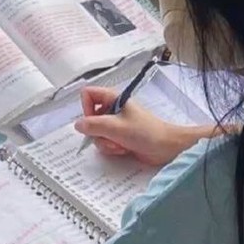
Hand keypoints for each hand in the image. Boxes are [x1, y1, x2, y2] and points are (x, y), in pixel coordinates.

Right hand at [74, 87, 216, 165]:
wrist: (166, 147)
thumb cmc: (146, 132)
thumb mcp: (117, 127)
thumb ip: (94, 125)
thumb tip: (78, 125)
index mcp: (114, 99)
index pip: (89, 94)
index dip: (86, 108)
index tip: (93, 120)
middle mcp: (113, 109)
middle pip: (90, 117)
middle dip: (98, 132)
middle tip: (110, 136)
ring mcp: (116, 124)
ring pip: (96, 133)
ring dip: (106, 142)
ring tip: (120, 144)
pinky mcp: (120, 137)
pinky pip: (105, 142)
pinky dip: (112, 148)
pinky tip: (123, 149)